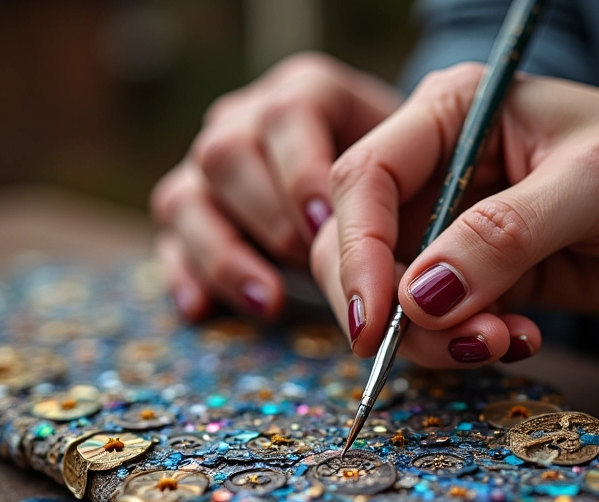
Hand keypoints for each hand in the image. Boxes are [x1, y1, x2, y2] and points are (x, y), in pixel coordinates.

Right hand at [150, 53, 401, 320]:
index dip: (305, 173)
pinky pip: (170, 242)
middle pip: (226, 153)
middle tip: (311, 264)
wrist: (377, 189)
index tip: (325, 228)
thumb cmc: (408, 184)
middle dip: (272, 221)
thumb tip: (422, 288)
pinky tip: (203, 309)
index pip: (291, 112)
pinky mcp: (193, 216)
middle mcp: (248, 122)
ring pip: (186, 198)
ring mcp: (212, 171)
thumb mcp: (428, 181)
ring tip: (271, 303)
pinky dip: (186, 276)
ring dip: (226, 256)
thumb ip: (427, 214)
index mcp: (310, 95)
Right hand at [311, 64, 598, 366]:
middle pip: (361, 248)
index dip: (357, 253)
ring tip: (505, 341)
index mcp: (448, 117)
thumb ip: (502, 236)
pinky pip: (439, 323)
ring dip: (437, 338)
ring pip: (396, 298)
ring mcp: (449, 231)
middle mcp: (435, 174)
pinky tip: (518, 338)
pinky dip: (467, 344)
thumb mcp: (590, 183)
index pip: (365, 180)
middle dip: (394, 310)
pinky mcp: (471, 278)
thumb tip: (419, 299)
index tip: (375, 322)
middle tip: (456, 345)